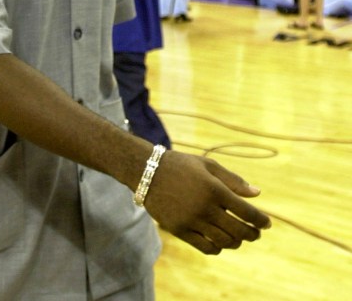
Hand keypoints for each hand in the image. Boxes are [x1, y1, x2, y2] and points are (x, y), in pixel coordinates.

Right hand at [145, 150, 270, 254]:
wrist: (147, 171)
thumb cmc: (181, 165)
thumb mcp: (208, 165)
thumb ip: (233, 180)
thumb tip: (258, 194)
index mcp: (214, 189)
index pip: (246, 212)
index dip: (261, 220)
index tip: (267, 223)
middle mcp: (204, 207)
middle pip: (239, 230)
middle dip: (252, 234)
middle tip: (255, 232)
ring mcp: (191, 220)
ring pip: (224, 242)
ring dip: (236, 242)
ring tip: (238, 237)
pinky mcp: (180, 230)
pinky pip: (206, 247)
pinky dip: (218, 247)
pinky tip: (220, 241)